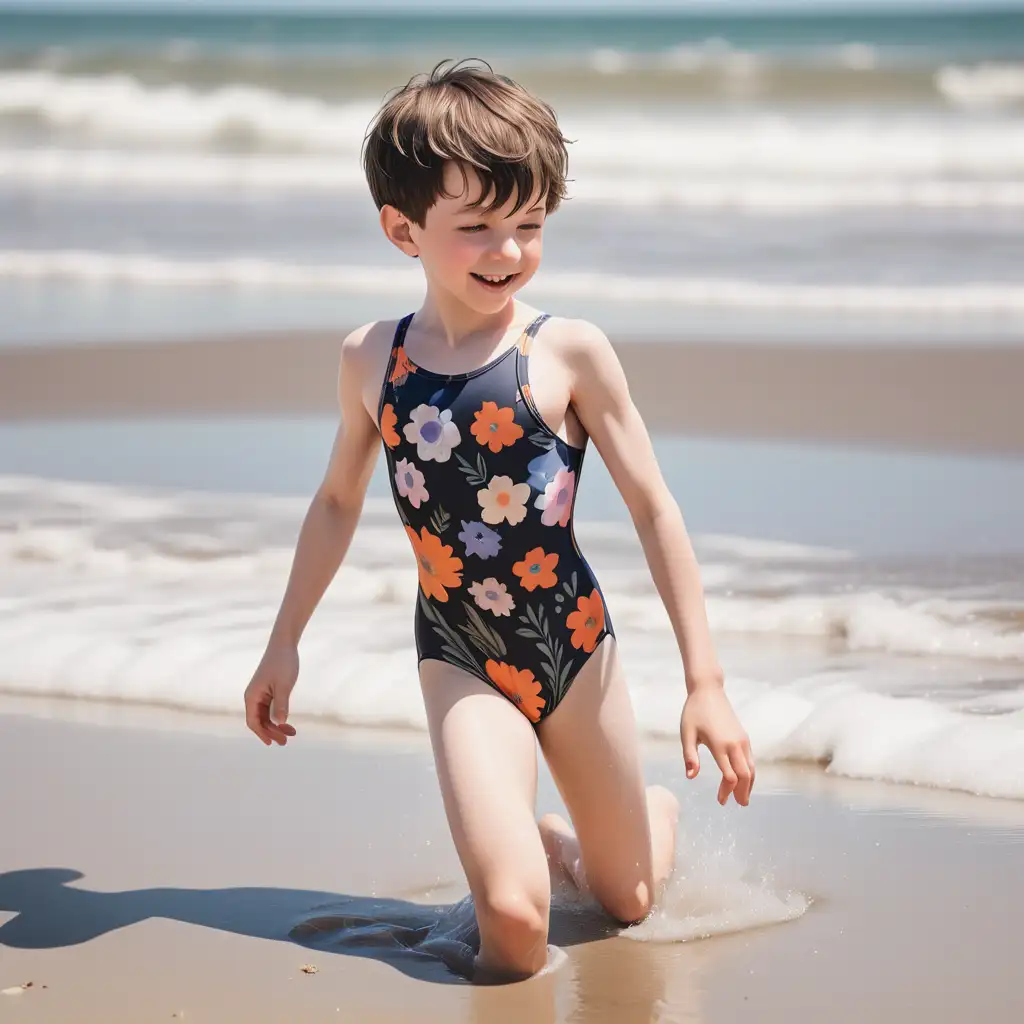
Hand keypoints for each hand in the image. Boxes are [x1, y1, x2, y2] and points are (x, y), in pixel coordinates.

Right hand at [244, 643, 299, 745]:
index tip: (272, 743)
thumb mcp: (284, 685)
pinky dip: (279, 716)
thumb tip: (280, 722)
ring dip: (277, 726)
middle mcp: (253, 696)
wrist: (284, 645)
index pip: (253, 721)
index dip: (261, 734)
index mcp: (252, 696)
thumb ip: (281, 704)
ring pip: (266, 716)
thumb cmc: (283, 663)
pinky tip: (288, 722)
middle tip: (286, 741)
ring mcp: (261, 694)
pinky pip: (271, 709)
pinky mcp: (269, 691)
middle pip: (260, 721)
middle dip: (272, 732)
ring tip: (292, 734)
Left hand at [680, 685, 753, 805]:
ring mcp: (742, 740)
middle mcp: (735, 744)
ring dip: (749, 784)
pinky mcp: (744, 736)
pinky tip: (744, 779)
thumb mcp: (687, 733)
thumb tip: (691, 777)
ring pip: (751, 768)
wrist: (709, 691)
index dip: (726, 791)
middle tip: (739, 805)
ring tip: (744, 797)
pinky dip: (749, 773)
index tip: (721, 801)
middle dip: (743, 792)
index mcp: (720, 745)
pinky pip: (750, 759)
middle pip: (745, 775)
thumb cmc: (694, 712)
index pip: (729, 776)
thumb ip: (690, 756)